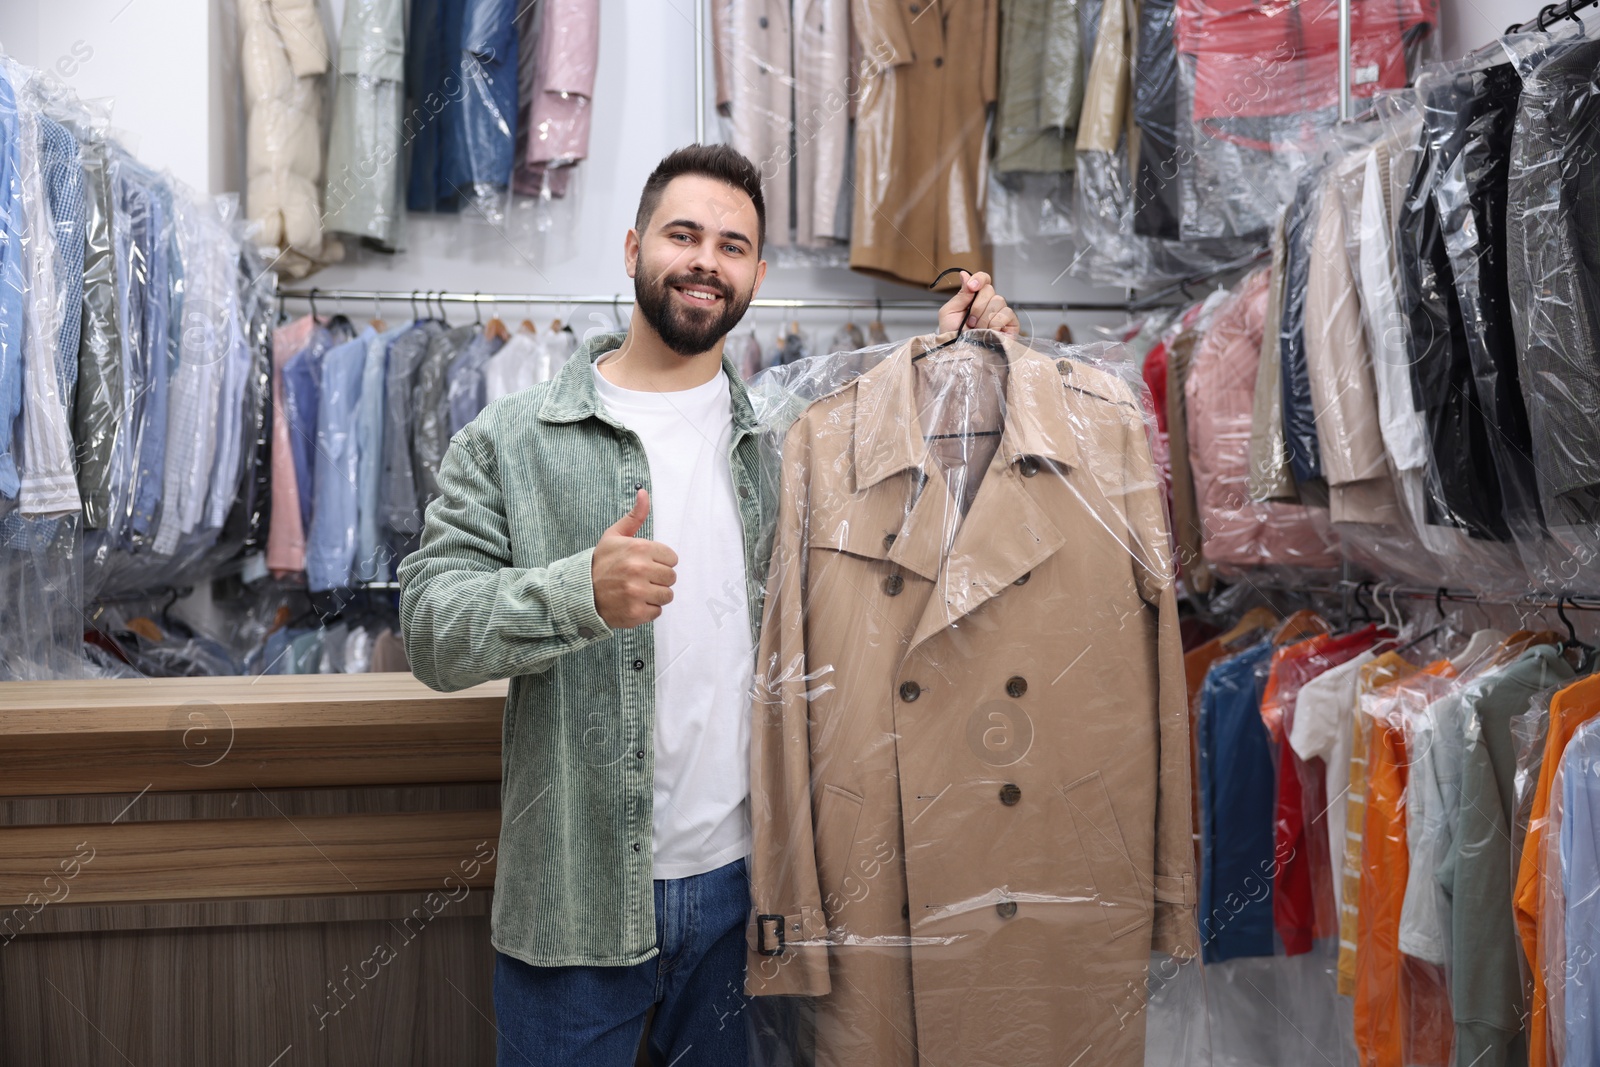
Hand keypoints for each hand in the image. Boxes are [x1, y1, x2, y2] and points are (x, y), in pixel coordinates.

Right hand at [592, 490, 677, 629]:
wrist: (579, 592)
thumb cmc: (600, 563)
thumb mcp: (614, 536)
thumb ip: (634, 516)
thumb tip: (644, 493)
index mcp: (639, 548)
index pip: (672, 558)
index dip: (660, 562)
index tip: (646, 564)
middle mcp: (640, 569)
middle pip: (671, 577)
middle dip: (659, 579)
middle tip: (641, 579)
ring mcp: (638, 592)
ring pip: (667, 595)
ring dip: (655, 595)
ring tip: (637, 591)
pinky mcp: (636, 612)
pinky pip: (657, 612)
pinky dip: (647, 610)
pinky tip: (633, 603)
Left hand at [937, 271, 1019, 335]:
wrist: (960, 354)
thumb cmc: (953, 336)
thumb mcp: (949, 313)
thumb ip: (960, 295)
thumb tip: (965, 274)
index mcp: (975, 298)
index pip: (983, 280)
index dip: (979, 279)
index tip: (971, 286)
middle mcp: (989, 303)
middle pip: (990, 290)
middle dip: (977, 307)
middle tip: (970, 321)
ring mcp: (1000, 313)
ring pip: (998, 301)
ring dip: (984, 318)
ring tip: (977, 330)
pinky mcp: (1010, 324)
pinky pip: (1006, 313)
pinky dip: (995, 323)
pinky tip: (989, 332)